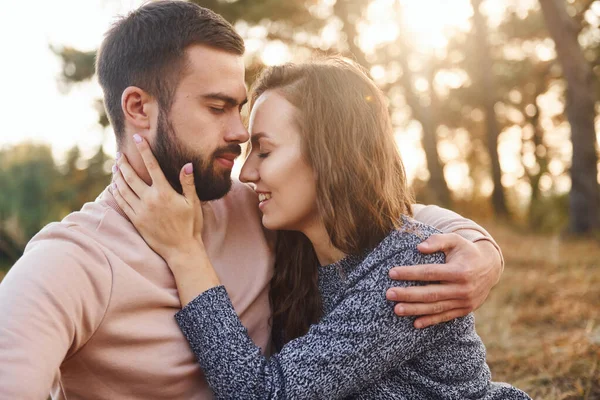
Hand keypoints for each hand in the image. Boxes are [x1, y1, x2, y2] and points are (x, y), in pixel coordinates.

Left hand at [112, 134, 202, 262]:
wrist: (181, 250)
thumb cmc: (191, 226)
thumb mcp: (193, 203)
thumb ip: (188, 183)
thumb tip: (187, 164)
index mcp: (164, 192)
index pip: (152, 166)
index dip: (144, 150)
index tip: (138, 138)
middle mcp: (150, 200)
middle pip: (131, 176)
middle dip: (123, 163)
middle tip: (118, 154)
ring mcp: (141, 211)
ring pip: (123, 189)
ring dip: (117, 176)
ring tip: (115, 166)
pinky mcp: (136, 221)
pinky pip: (122, 203)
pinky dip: (117, 192)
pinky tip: (115, 186)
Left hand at [386, 233, 501, 328]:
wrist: (490, 268)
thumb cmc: (466, 251)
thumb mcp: (455, 240)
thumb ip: (438, 241)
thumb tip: (419, 247)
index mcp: (459, 271)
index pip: (430, 273)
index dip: (410, 273)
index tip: (392, 273)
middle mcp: (463, 288)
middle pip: (431, 293)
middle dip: (408, 294)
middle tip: (389, 294)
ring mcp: (464, 301)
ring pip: (436, 307)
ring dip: (415, 310)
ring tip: (396, 309)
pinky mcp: (465, 310)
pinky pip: (445, 317)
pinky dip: (430, 321)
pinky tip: (415, 323)